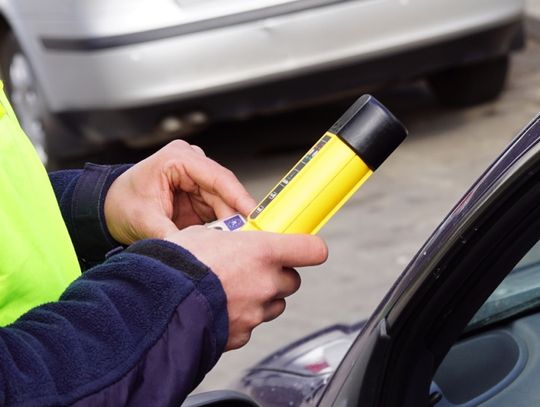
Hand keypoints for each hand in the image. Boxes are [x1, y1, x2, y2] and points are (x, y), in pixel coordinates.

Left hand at [104, 140, 256, 244]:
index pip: (218, 177)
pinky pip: (218, 211)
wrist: (108, 208)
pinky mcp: (198, 195)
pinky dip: (221, 226)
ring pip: (224, 203)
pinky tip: (223, 240)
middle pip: (225, 191)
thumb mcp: (144, 221)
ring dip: (228, 224)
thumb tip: (195, 252)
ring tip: (232, 244)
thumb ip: (172, 236)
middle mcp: (191, 164)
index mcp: (177, 158)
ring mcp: (196, 179)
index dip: (239, 197)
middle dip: (235, 216)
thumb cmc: (121, 204)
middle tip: (245, 240)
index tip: (254, 215)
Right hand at [166, 226, 327, 349]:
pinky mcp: (242, 335)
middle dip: (277, 275)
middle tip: (253, 269)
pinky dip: (241, 318)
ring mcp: (256, 312)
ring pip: (274, 305)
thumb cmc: (176, 266)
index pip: (312, 249)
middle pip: (292, 280)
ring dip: (261, 298)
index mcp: (262, 252)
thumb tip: (229, 239)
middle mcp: (266, 283)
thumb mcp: (203, 235)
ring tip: (232, 290)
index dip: (309, 248)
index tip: (302, 247)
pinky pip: (251, 325)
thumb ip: (228, 239)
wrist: (157, 304)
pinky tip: (219, 309)